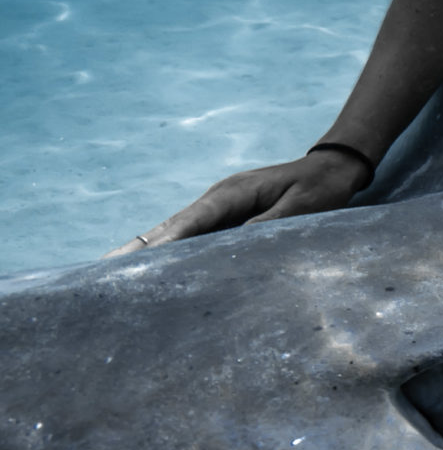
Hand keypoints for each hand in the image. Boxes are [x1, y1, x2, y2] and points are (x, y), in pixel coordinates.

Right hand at [101, 149, 371, 257]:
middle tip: (102, 278)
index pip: (189, 223)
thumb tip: (233, 245)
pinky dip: (169, 253)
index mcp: (231, 194)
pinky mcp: (225, 218)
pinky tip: (150, 272)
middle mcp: (217, 199)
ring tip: (113, 280)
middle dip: (138, 251)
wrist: (333, 169)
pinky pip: (191, 238)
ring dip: (147, 254)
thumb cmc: (321, 188)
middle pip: (169, 228)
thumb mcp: (300, 208)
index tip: (132, 265)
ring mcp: (218, 208)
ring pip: (174, 233)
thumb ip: (268, 226)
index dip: (160, 245)